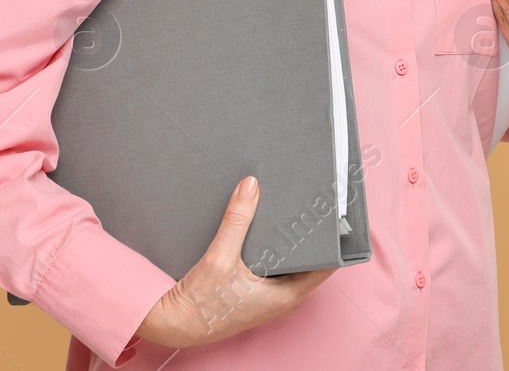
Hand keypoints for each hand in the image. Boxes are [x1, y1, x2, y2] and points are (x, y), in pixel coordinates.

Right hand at [135, 175, 334, 348]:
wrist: (175, 323)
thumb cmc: (200, 303)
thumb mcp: (219, 257)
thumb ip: (236, 220)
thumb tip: (251, 186)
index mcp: (287, 296)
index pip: (325, 266)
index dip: (331, 240)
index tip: (333, 214)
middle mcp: (285, 299)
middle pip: (309, 261)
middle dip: (309, 235)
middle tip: (310, 203)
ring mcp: (272, 298)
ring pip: (292, 264)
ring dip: (290, 242)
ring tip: (290, 210)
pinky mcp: (259, 294)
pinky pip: (276, 268)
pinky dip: (275, 250)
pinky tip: (266, 230)